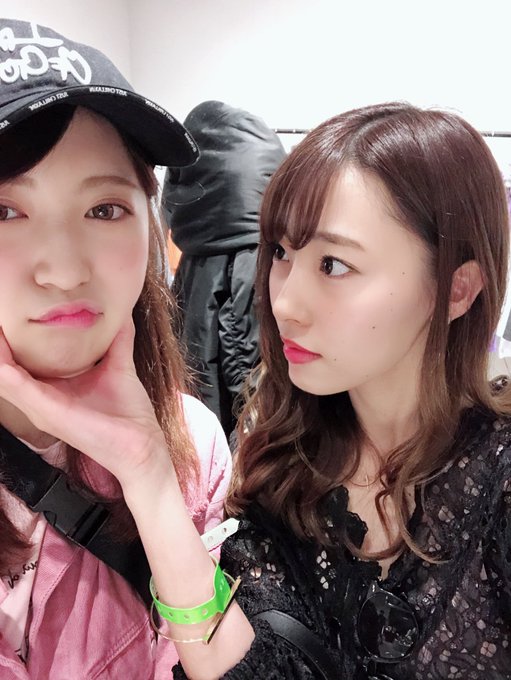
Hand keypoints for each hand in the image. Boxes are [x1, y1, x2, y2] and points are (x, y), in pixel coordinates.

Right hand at [0, 321, 171, 488]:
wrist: (140, 445)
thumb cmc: (127, 414)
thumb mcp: (118, 366)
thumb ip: (116, 339)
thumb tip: (121, 311)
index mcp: (50, 389)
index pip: (19, 361)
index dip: (10, 338)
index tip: (11, 309)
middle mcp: (38, 399)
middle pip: (5, 366)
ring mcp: (39, 407)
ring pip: (2, 374)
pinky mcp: (47, 411)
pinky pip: (15, 385)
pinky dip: (4, 365)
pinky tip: (0, 343)